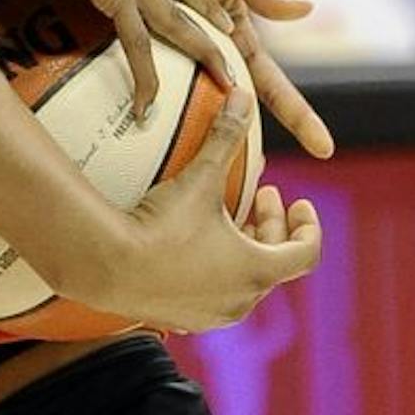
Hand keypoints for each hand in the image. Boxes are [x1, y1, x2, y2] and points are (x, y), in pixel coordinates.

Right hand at [0, 0, 236, 116]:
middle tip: (234, 65)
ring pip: (176, 23)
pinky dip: (145, 75)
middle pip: (191, 1)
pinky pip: (137, 41)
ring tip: (221, 83)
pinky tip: (146, 100)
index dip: (203, 1)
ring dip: (203, 55)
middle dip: (217, 34)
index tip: (222, 23)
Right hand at [83, 91, 323, 332]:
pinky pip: (212, 295)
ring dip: (244, 249)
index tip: (299, 201)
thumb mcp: (201, 177)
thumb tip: (244, 95)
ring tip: (225, 219)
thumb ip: (225, 136)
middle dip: (271, 226)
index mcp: (258, 269)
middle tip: (260, 195)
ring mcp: (213, 315)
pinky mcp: (183, 319)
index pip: (306, 251)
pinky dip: (215, 269)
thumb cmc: (161, 226)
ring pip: (244, 281)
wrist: (107, 266)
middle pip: (274, 263)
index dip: (308, 224)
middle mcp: (242, 300)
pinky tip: (191, 246)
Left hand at [142, 0, 334, 158]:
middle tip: (260, 180)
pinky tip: (136, 136)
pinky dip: (149, 106)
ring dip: (196, 135)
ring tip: (198, 174)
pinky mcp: (146, 50)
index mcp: (240, 39)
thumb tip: (304, 9)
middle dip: (248, 145)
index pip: (273, 85)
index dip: (298, 116)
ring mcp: (179, 56)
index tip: (324, 149)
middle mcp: (211, 55)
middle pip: (234, 108)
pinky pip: (150, 82)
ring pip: (191, 104)